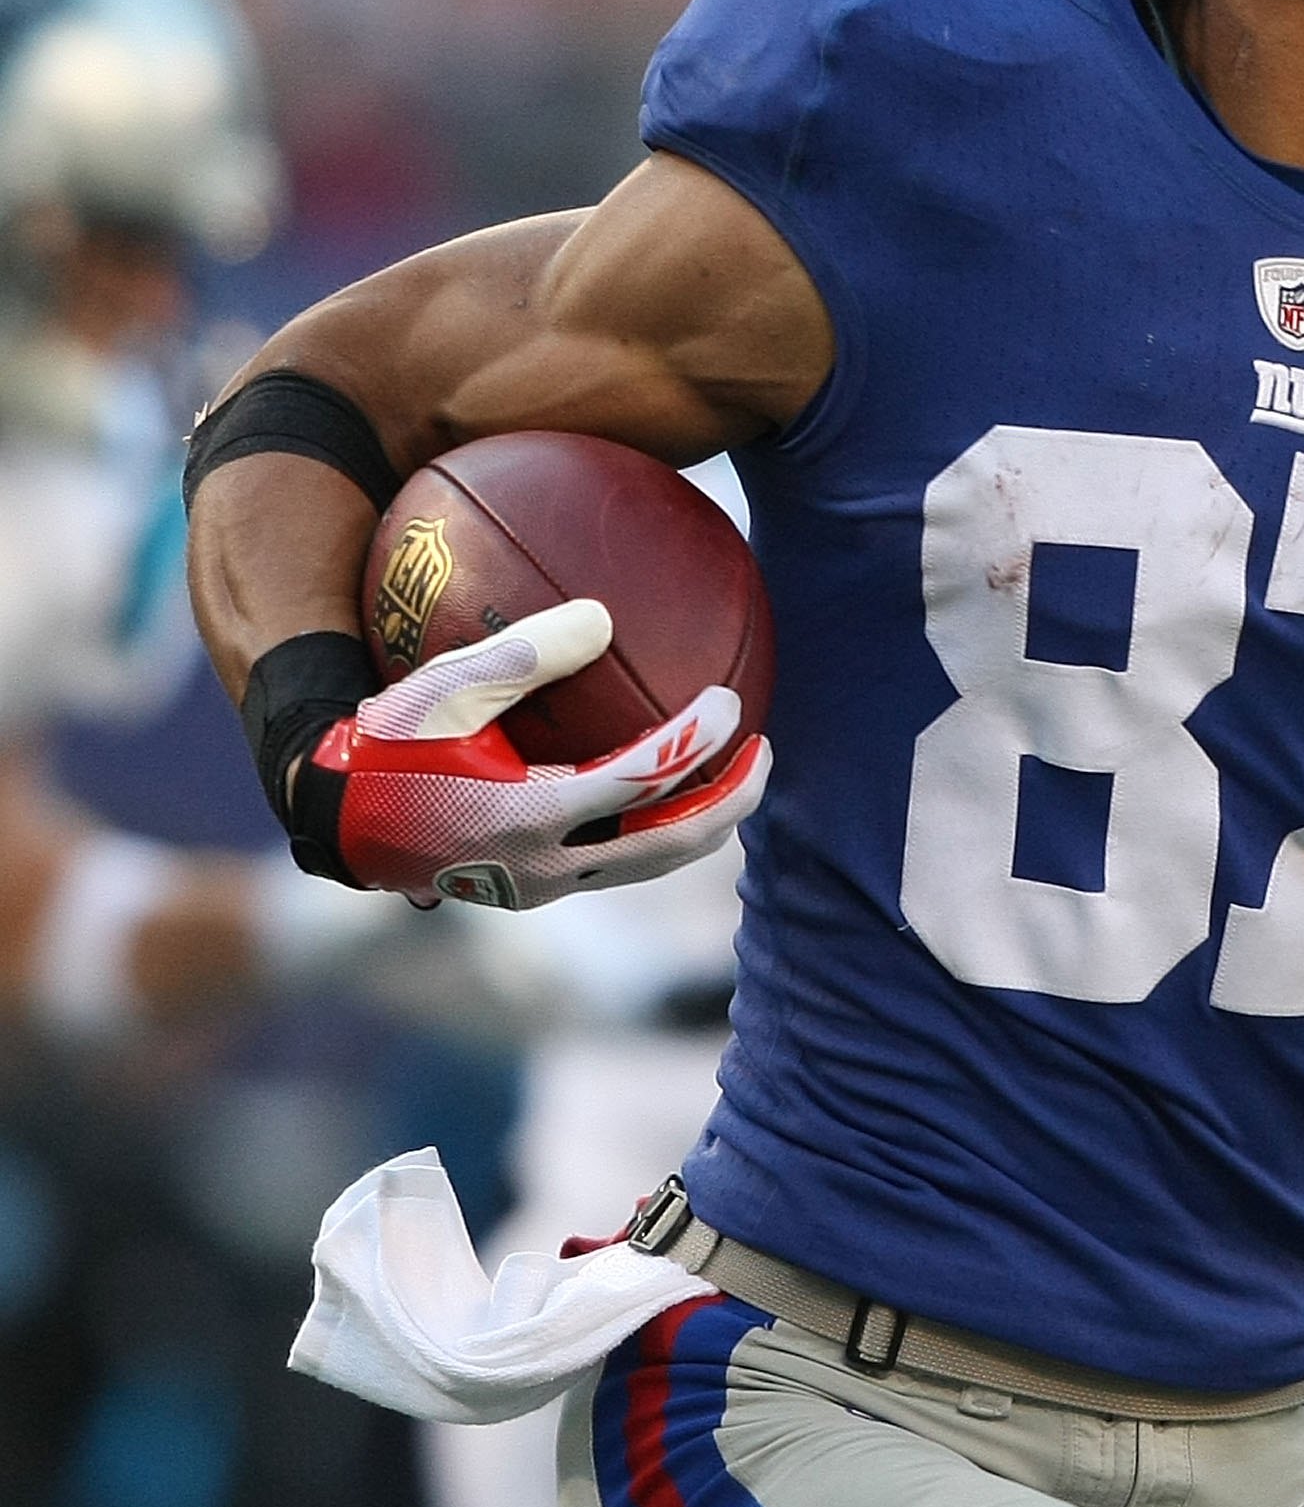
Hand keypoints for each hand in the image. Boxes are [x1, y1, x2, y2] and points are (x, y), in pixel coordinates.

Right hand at [312, 600, 769, 909]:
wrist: (334, 815)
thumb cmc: (386, 741)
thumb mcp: (444, 687)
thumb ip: (525, 653)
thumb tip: (604, 617)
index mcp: (530, 816)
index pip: (642, 781)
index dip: (696, 741)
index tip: (732, 699)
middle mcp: (546, 866)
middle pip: (670, 845)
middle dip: (730, 803)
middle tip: (766, 752)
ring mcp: (542, 887)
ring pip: (649, 864)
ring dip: (700, 823)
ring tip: (734, 776)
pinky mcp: (533, 889)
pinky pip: (616, 862)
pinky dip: (654, 828)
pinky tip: (663, 786)